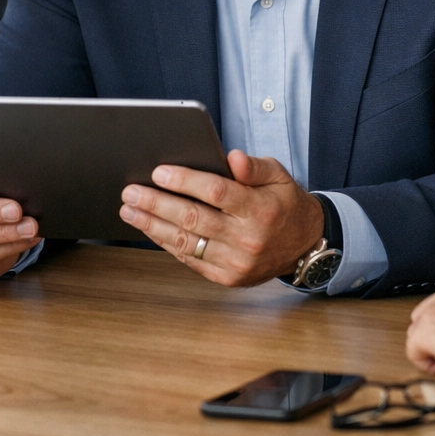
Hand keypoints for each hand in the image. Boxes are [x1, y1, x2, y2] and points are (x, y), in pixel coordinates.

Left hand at [118, 150, 323, 287]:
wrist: (304, 246)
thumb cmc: (285, 204)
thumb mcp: (279, 176)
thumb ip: (254, 166)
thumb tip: (230, 157)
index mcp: (261, 209)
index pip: (217, 192)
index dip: (185, 181)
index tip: (158, 172)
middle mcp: (248, 238)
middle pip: (193, 218)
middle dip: (157, 203)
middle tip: (131, 192)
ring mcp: (236, 262)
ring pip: (186, 242)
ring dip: (153, 225)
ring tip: (130, 211)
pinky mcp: (227, 277)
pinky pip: (189, 259)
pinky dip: (166, 243)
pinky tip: (150, 228)